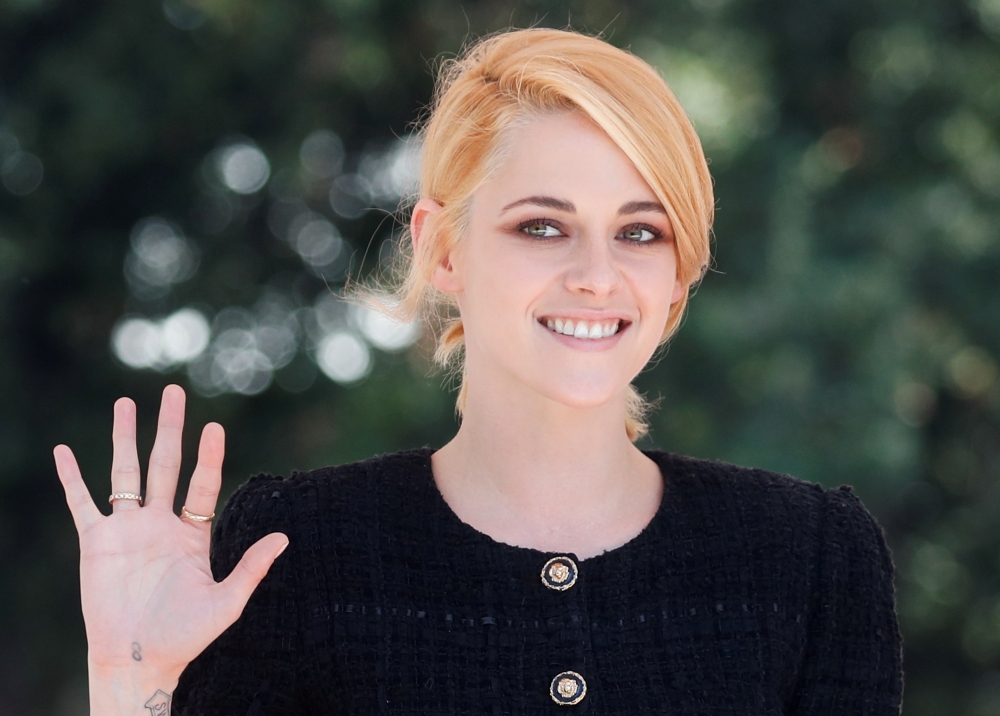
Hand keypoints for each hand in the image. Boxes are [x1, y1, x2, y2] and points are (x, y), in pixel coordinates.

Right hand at [54, 384, 288, 680]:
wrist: (139, 660)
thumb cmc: (186, 637)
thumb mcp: (227, 602)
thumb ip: (251, 568)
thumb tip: (286, 537)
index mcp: (191, 535)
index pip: (202, 484)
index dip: (208, 456)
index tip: (214, 427)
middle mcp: (160, 524)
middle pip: (165, 464)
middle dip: (169, 428)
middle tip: (174, 391)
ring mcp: (127, 530)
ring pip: (125, 472)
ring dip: (124, 437)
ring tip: (126, 402)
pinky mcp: (96, 543)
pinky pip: (81, 503)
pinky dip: (71, 477)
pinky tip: (64, 450)